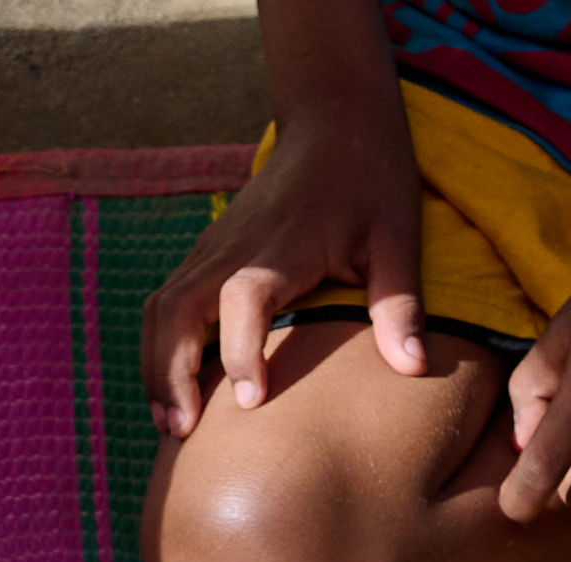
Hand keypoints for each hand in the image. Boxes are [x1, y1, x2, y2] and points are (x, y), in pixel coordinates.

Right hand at [149, 107, 430, 434]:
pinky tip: (175, 393)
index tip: (248, 403)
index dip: (241, 351)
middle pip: (176, 310)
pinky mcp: (207, 254)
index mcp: (283, 243)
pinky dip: (161, 349)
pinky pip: (166, 305)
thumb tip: (414, 370)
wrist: (334, 119)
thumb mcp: (398, 237)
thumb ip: (400, 304)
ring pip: (161, 310)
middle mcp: (234, 246)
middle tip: (182, 431)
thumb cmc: (371, 179)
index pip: (242, 299)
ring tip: (171, 425)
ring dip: (156, 367)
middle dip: (170, 372)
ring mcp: (212, 248)